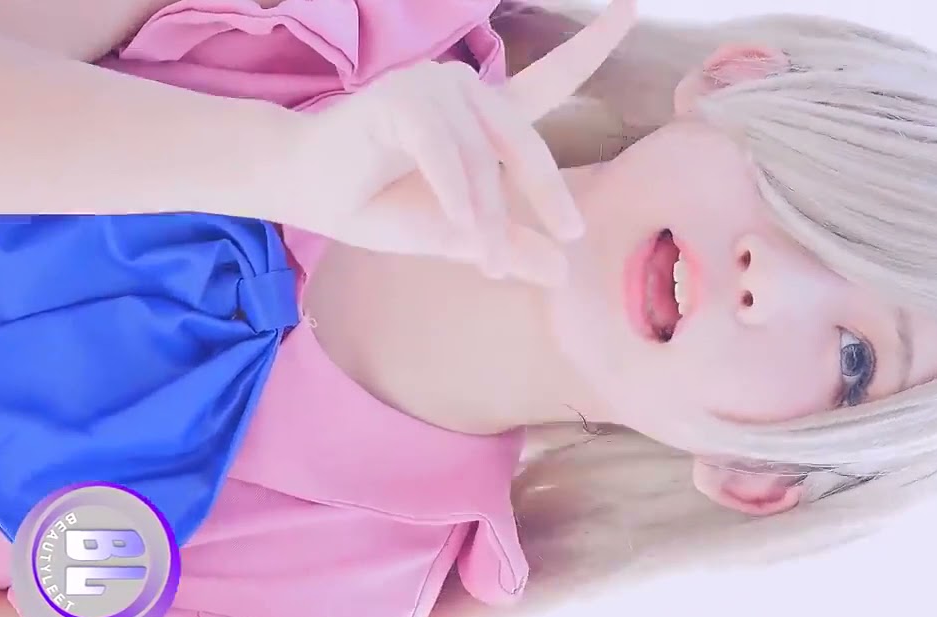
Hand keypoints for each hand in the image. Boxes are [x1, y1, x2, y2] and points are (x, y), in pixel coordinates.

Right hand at [290, 0, 637, 285]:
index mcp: (483, 116)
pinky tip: (458, 228)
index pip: (550, 78)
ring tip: (481, 262)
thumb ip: (507, 245)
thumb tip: (560, 271)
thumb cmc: (377, 203)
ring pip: (482, 157)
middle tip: (569, 236)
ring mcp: (431, 88)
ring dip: (484, 213)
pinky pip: (445, 153)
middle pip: (524, 140)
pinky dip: (455, 193)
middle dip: (546, 193)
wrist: (305, 191)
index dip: (591, 44)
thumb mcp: (455, 234)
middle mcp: (463, 90)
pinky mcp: (400, 100)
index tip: (632, 7)